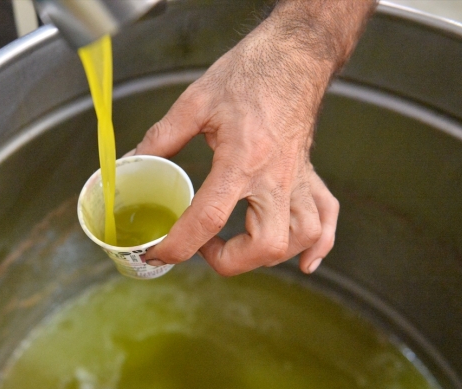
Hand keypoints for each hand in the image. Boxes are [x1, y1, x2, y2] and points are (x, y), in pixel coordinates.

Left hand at [131, 0, 374, 275]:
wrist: (295, 54)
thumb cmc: (249, 73)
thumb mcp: (195, 101)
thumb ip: (161, 137)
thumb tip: (133, 162)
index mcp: (241, 159)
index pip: (209, 219)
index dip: (178, 246)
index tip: (158, 253)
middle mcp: (276, 176)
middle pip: (265, 245)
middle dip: (229, 261)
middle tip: (204, 246)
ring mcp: (299, 179)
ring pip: (300, 239)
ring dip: (269, 256)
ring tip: (240, 245)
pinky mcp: (310, 175)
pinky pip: (328, 219)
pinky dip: (318, 247)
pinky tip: (303, 261)